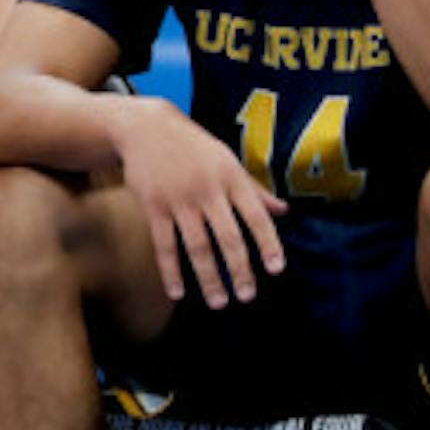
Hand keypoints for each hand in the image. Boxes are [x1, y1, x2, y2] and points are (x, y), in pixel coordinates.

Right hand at [115, 100, 286, 308]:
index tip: (276, 270)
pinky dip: (170, 271)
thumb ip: (254, 189)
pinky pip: (163, 245)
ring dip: (209, 278)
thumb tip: (283, 211)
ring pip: (197, 247)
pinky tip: (177, 292)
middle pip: (228, 237)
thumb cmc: (192, 147)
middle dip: (240, 270)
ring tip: (219, 302)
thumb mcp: (227, 160)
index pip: (256, 216)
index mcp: (231, 178)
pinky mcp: (153, 206)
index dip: (269, 243)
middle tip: (247, 296)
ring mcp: (179, 199)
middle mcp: (208, 190)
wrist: (146, 127)